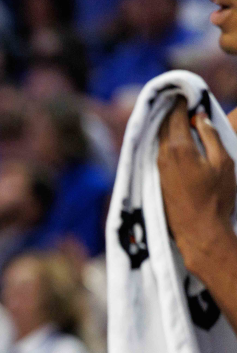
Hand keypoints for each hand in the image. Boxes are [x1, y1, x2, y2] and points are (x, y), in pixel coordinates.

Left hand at [158, 98, 236, 278]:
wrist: (198, 230)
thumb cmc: (216, 197)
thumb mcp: (223, 162)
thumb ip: (210, 137)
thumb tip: (199, 118)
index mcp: (178, 148)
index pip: (175, 116)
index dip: (179, 103)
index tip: (184, 94)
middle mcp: (162, 155)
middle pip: (163, 125)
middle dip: (169, 111)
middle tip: (177, 100)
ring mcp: (157, 168)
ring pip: (158, 139)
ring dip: (165, 126)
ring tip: (175, 116)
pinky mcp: (157, 178)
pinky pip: (157, 151)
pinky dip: (163, 140)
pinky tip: (171, 139)